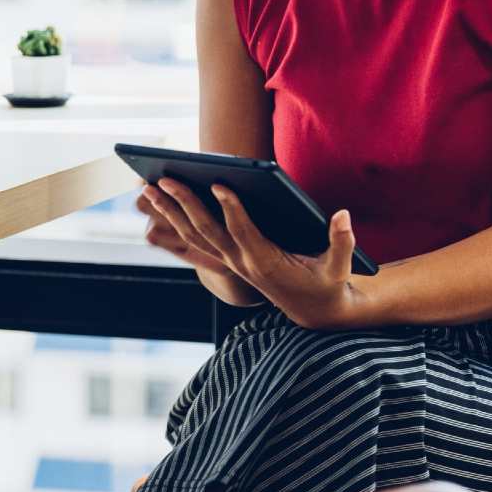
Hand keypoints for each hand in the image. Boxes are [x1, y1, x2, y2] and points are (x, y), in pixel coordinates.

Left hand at [142, 177, 365, 329]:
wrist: (313, 311)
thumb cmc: (328, 284)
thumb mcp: (340, 267)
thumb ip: (342, 241)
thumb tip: (343, 215)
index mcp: (267, 263)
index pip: (244, 232)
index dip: (231, 209)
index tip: (217, 184)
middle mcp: (242, 263)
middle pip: (207, 231)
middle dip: (184, 204)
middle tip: (163, 179)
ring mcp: (231, 262)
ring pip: (194, 236)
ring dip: (170, 211)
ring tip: (149, 186)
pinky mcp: (228, 259)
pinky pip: (195, 239)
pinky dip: (176, 220)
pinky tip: (161, 201)